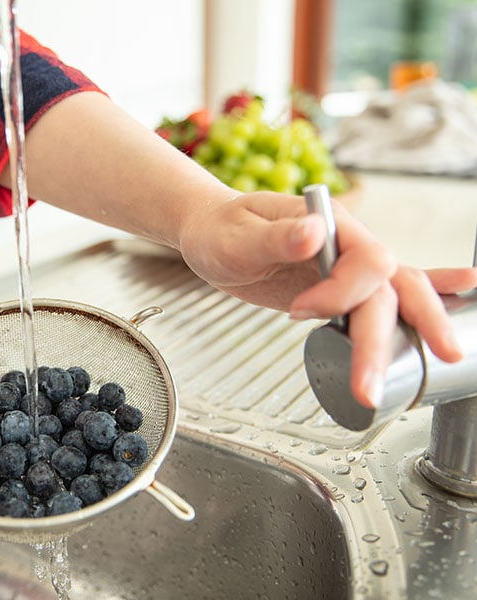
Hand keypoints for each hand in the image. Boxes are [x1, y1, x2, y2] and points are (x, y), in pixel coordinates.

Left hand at [176, 191, 476, 408]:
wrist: (214, 233)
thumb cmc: (221, 230)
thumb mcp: (238, 237)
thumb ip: (275, 238)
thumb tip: (313, 233)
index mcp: (331, 224)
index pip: (367, 262)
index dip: (341, 295)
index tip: (298, 311)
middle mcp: (349, 243)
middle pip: (388, 290)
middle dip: (384, 339)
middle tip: (369, 385)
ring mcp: (349, 266)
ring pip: (396, 298)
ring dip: (412, 335)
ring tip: (438, 361)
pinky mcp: (342, 288)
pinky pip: (389, 293)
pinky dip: (430, 296)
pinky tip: (463, 293)